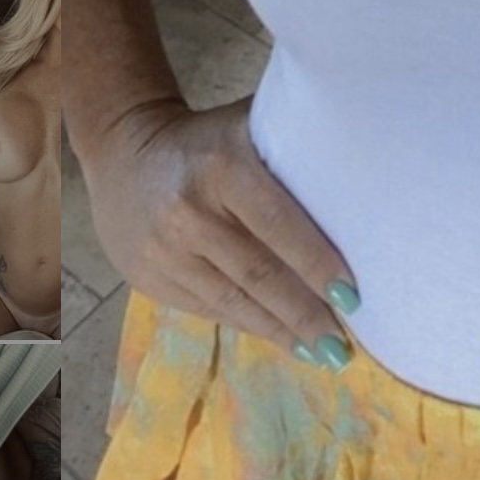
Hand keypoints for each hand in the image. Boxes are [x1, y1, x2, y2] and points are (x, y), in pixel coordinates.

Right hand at [83, 98, 356, 361]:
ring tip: (322, 354)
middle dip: (306, 314)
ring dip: (282, 331)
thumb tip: (357, 180)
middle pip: (257, 274)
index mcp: (221, 166)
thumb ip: (290, 147)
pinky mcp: (148, 280)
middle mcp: (188, 212)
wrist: (122, 150)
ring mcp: (163, 252)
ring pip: (233, 301)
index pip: (277, 223)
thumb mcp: (246, 125)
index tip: (353, 295)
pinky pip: (208, 309)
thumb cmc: (207, 137)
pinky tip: (279, 337)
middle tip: (344, 347)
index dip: (316, 263)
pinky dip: (249, 325)